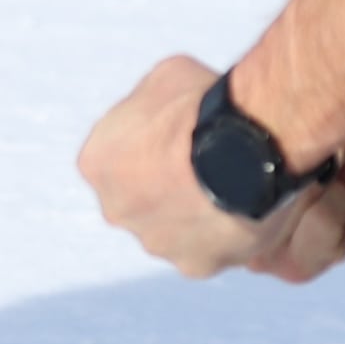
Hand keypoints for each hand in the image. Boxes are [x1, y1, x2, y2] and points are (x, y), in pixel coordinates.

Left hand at [76, 55, 344, 285]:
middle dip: (168, 185)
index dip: (152, 144)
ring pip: (175, 228)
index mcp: (96, 163)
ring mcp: (154, 241)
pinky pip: (208, 249)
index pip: (118, 155)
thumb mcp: (166, 78)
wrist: (243, 147)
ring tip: (236, 186)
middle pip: (142, 197)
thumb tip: (166, 113)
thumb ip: (153, 105)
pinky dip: (226, 234)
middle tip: (207, 165)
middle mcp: (116, 209)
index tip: (181, 136)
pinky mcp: (194, 264)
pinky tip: (247, 209)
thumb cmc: (201, 104)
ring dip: (196, 213)